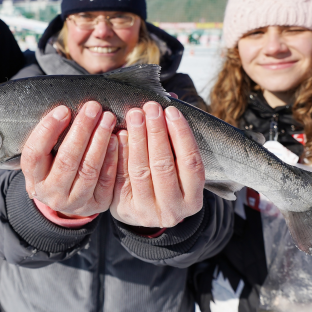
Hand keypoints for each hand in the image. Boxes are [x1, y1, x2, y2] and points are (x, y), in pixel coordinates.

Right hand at [21, 102, 118, 217]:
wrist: (68, 199)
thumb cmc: (56, 167)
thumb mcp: (45, 156)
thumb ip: (51, 137)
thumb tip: (66, 109)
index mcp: (34, 178)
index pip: (35, 154)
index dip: (48, 130)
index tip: (63, 109)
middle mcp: (52, 194)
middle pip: (66, 160)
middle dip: (81, 130)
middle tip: (93, 108)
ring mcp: (75, 202)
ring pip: (88, 170)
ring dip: (100, 141)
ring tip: (107, 119)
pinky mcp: (97, 205)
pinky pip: (107, 180)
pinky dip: (113, 157)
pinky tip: (117, 138)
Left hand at [110, 101, 205, 227]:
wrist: (143, 210)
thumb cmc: (166, 179)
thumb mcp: (177, 164)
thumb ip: (176, 137)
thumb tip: (171, 98)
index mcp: (192, 199)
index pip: (190, 163)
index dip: (181, 135)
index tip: (171, 111)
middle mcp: (172, 210)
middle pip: (164, 166)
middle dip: (156, 133)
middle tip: (150, 107)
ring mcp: (146, 213)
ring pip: (140, 171)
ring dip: (137, 139)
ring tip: (134, 114)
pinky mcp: (123, 209)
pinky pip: (119, 177)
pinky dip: (119, 153)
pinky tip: (118, 134)